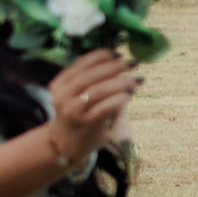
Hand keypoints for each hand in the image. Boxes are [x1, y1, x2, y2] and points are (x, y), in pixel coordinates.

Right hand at [45, 49, 144, 163]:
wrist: (67, 143)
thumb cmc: (79, 114)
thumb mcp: (78, 94)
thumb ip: (93, 79)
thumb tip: (120, 62)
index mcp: (60, 83)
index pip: (79, 64)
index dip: (99, 56)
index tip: (117, 53)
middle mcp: (62, 95)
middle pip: (88, 76)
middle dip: (113, 67)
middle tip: (132, 63)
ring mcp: (72, 111)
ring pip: (96, 92)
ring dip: (120, 83)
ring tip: (137, 80)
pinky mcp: (85, 124)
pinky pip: (102, 109)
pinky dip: (117, 100)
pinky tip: (129, 95)